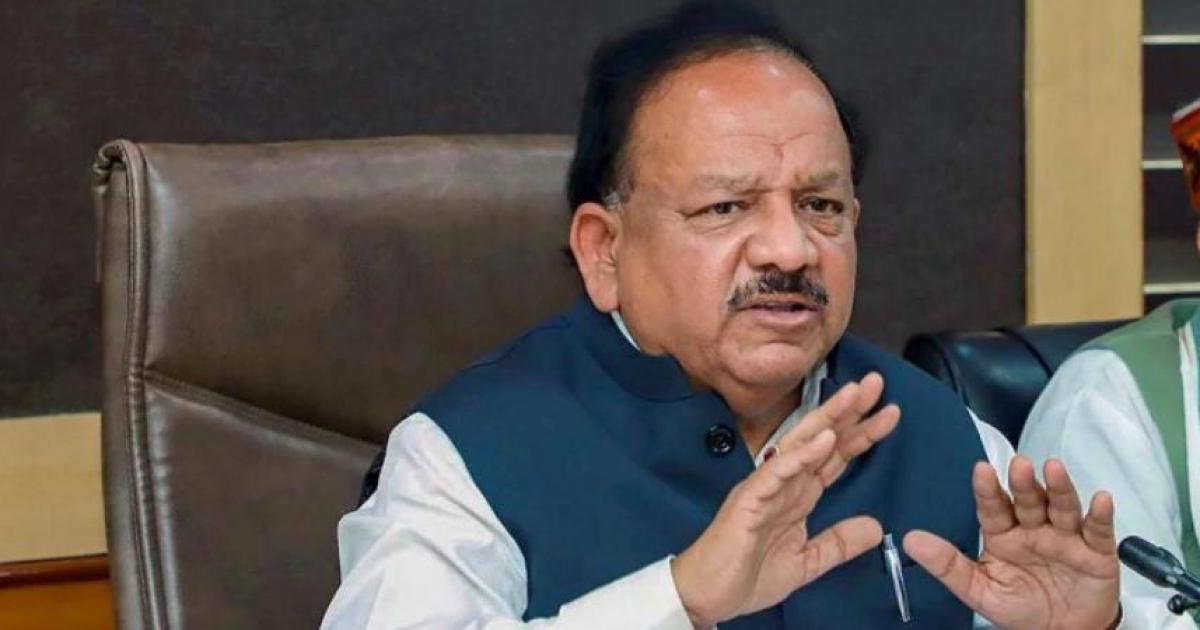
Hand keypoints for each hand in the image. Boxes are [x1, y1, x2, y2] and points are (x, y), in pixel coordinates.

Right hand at [672, 375, 900, 627]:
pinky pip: (777, 471)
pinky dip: (802, 454)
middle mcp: (784, 482)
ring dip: (829, 419)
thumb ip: (838, 543)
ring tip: (855, 395)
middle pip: (822, 440)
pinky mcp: (749, 499)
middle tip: (877, 383)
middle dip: (849, 412)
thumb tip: (876, 528)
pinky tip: (824, 438)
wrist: (708, 595)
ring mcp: (765, 486)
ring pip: (801, 444)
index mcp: (798, 494)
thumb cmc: (747, 574)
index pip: (835, 457)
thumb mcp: (807, 562)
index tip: (890, 413)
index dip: (861, 434)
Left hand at [904, 457, 1119, 629]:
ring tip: (1053, 468)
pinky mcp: (1096, 552)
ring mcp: (1065, 537)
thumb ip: (947, 565)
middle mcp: (1034, 528)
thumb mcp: (979, 590)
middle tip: (1019, 465)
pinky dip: (1099, 515)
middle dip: (1024, 482)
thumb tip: (910, 540)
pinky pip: (1098, 530)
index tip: (980, 470)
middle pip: (1029, 500)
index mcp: (1004, 534)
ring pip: (1062, 506)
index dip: (987, 489)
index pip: (993, 506)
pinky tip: (1100, 499)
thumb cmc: (1020, 608)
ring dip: (1059, 487)